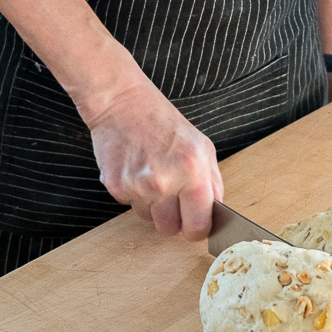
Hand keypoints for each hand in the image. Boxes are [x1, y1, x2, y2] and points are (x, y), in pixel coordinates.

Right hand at [81, 75, 222, 240]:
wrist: (122, 102)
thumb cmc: (163, 121)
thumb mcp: (201, 145)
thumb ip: (213, 182)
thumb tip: (216, 213)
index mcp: (192, 171)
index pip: (198, 225)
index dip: (198, 229)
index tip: (196, 224)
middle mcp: (165, 182)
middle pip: (171, 230)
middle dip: (174, 219)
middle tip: (173, 195)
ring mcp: (138, 186)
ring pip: (150, 220)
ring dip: (153, 205)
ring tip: (152, 174)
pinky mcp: (116, 187)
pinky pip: (131, 206)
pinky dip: (135, 194)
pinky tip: (136, 170)